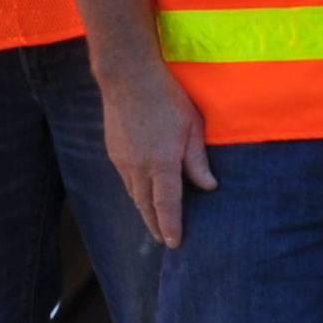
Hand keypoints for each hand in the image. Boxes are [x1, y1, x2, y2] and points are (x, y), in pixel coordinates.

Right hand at [99, 60, 212, 247]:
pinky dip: (136, 193)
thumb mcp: (193, 127)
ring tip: (155, 222)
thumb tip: (208, 186)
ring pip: (133, 195)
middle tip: (164, 239)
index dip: (171, 226)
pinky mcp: (113, 152)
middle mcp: (138, 167)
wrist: (129, 79)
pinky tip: (143, 194)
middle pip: (146, 206)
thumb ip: (198, 160)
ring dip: (144, 211)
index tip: (174, 243)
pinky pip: (126, 181)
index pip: (167, 205)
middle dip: (155, 225)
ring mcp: (122, 160)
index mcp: (162, 163)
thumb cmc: (168, 98)